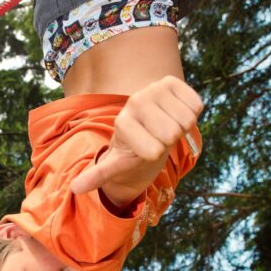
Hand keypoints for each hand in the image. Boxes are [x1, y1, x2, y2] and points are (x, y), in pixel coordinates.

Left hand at [71, 76, 202, 194]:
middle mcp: (135, 101)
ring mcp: (153, 88)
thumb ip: (98, 175)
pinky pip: (196, 105)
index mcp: (122, 122)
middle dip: (169, 141)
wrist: (145, 128)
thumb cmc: (131, 151)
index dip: (154, 154)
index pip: (155, 150)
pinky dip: (191, 113)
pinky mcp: (171, 81)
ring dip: (180, 127)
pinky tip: (175, 113)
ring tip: (164, 126)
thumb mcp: (114, 166)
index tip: (143, 149)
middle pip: (172, 133)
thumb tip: (74, 188)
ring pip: (186, 120)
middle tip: (156, 137)